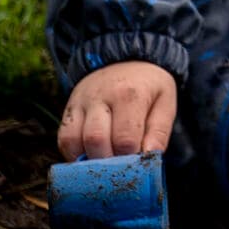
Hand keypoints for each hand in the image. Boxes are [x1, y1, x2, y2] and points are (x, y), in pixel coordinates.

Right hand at [58, 60, 176, 158]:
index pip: (124, 138)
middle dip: (107, 163)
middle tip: (120, 169)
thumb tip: (150, 157)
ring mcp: (81, 102)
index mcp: (129, 95)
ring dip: (87, 160)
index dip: (130, 159)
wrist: (125, 59)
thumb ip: (159, 131)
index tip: (137, 165)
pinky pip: (63, 139)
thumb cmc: (149, 87)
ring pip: (73, 141)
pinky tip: (89, 157)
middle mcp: (100, 97)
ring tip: (104, 164)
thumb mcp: (165, 102)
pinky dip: (73, 154)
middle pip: (95, 140)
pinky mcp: (69, 110)